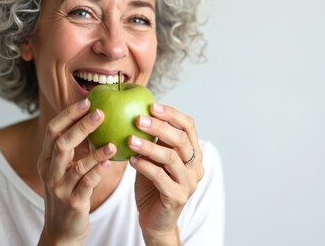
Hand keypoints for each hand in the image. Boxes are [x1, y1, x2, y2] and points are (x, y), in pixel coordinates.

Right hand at [37, 99, 116, 245]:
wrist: (61, 231)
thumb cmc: (68, 192)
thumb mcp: (65, 168)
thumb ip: (75, 147)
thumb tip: (94, 118)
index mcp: (46, 159)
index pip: (53, 130)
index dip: (69, 114)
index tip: (87, 101)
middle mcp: (49, 171)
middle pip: (62, 143)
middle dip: (81, 126)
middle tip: (101, 113)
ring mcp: (60, 188)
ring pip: (76, 164)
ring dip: (96, 151)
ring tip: (113, 141)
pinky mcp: (73, 203)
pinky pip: (87, 183)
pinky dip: (98, 171)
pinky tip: (111, 162)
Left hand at [128, 103, 203, 244]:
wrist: (155, 220)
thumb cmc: (153, 184)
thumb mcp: (154, 158)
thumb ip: (153, 139)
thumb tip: (137, 110)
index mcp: (192, 152)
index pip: (188, 126)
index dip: (172, 114)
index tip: (152, 105)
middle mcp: (195, 166)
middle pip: (181, 139)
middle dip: (159, 127)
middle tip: (138, 119)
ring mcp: (188, 182)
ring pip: (170, 158)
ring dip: (148, 146)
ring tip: (130, 140)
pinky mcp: (177, 197)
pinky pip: (160, 177)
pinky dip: (145, 166)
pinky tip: (131, 160)